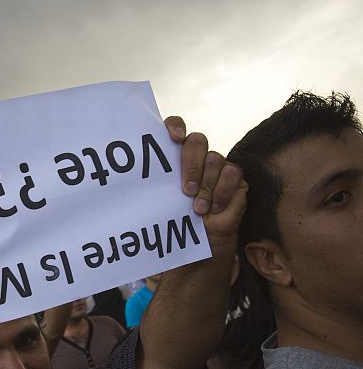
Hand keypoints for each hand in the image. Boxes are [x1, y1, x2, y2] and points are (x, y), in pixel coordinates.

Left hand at [166, 117, 246, 260]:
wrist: (199, 242)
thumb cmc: (176, 220)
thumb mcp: (161, 203)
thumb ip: (154, 186)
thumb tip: (134, 179)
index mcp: (173, 156)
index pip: (174, 127)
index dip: (175, 126)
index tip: (174, 138)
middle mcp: (196, 156)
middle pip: (196, 141)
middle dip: (191, 164)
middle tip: (186, 191)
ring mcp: (216, 165)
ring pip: (214, 158)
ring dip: (206, 186)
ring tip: (198, 209)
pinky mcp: (234, 177)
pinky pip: (232, 173)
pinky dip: (222, 191)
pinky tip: (214, 208)